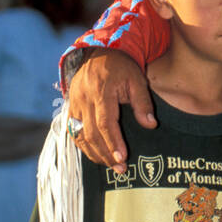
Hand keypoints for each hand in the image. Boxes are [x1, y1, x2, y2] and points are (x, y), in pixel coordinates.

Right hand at [68, 51, 154, 169]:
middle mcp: (83, 99)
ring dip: (94, 154)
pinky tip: (96, 155)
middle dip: (105, 154)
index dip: (113, 142)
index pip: (105, 122)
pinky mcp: (70, 108)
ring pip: (80, 135)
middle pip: (91, 133)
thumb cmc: (121, 67)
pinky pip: (73, 132)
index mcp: (101, 91)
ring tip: (110, 166)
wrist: (98, 53)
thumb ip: (143, 103)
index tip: (122, 158)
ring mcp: (74, 104)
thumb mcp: (137, 80)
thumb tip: (151, 125)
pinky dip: (84, 146)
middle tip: (120, 169)